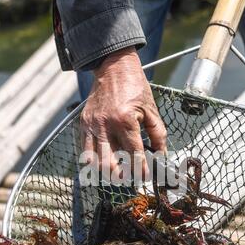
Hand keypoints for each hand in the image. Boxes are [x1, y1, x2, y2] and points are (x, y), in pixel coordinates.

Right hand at [80, 46, 166, 180]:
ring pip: (93, 160)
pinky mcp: (83, 123)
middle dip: (120, 176)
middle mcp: (106, 125)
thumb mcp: (151, 109)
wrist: (113, 67)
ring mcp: (92, 125)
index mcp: (126, 120)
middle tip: (129, 177)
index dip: (140, 170)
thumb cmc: (135, 87)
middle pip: (108, 164)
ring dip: (105, 171)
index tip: (145, 177)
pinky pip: (84, 149)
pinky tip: (103, 160)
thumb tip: (161, 154)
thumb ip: (158, 134)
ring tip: (116, 172)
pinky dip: (93, 159)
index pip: (134, 154)